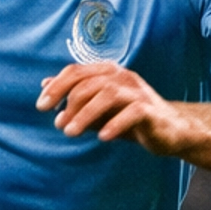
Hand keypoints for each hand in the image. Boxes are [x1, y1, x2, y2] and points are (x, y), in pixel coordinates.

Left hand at [36, 61, 190, 154]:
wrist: (169, 130)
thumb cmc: (130, 118)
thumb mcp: (98, 107)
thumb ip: (75, 97)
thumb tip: (44, 85)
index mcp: (107, 72)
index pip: (76, 71)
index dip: (56, 87)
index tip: (41, 106)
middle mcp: (122, 77)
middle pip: (89, 83)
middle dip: (68, 103)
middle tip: (58, 124)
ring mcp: (138, 92)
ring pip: (108, 94)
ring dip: (86, 114)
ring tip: (71, 133)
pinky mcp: (151, 110)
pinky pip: (132, 113)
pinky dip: (114, 124)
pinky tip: (102, 137)